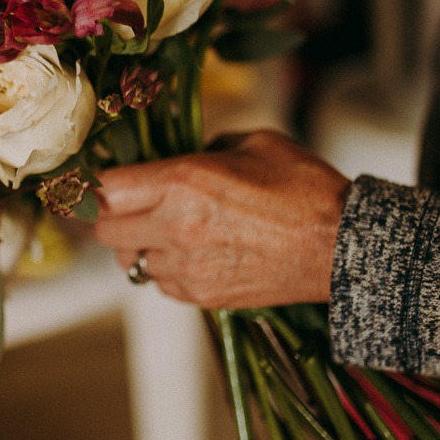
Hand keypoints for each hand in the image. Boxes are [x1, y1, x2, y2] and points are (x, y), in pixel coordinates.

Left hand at [94, 130, 350, 309]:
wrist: (343, 247)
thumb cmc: (305, 189)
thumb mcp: (252, 143)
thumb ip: (206, 147)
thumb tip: (183, 155)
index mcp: (182, 183)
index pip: (106, 189)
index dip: (96, 184)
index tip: (101, 179)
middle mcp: (175, 228)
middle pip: (105, 230)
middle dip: (111, 216)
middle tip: (130, 204)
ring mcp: (187, 268)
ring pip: (130, 261)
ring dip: (138, 245)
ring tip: (166, 229)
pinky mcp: (203, 296)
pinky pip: (160, 283)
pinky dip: (165, 269)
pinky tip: (191, 253)